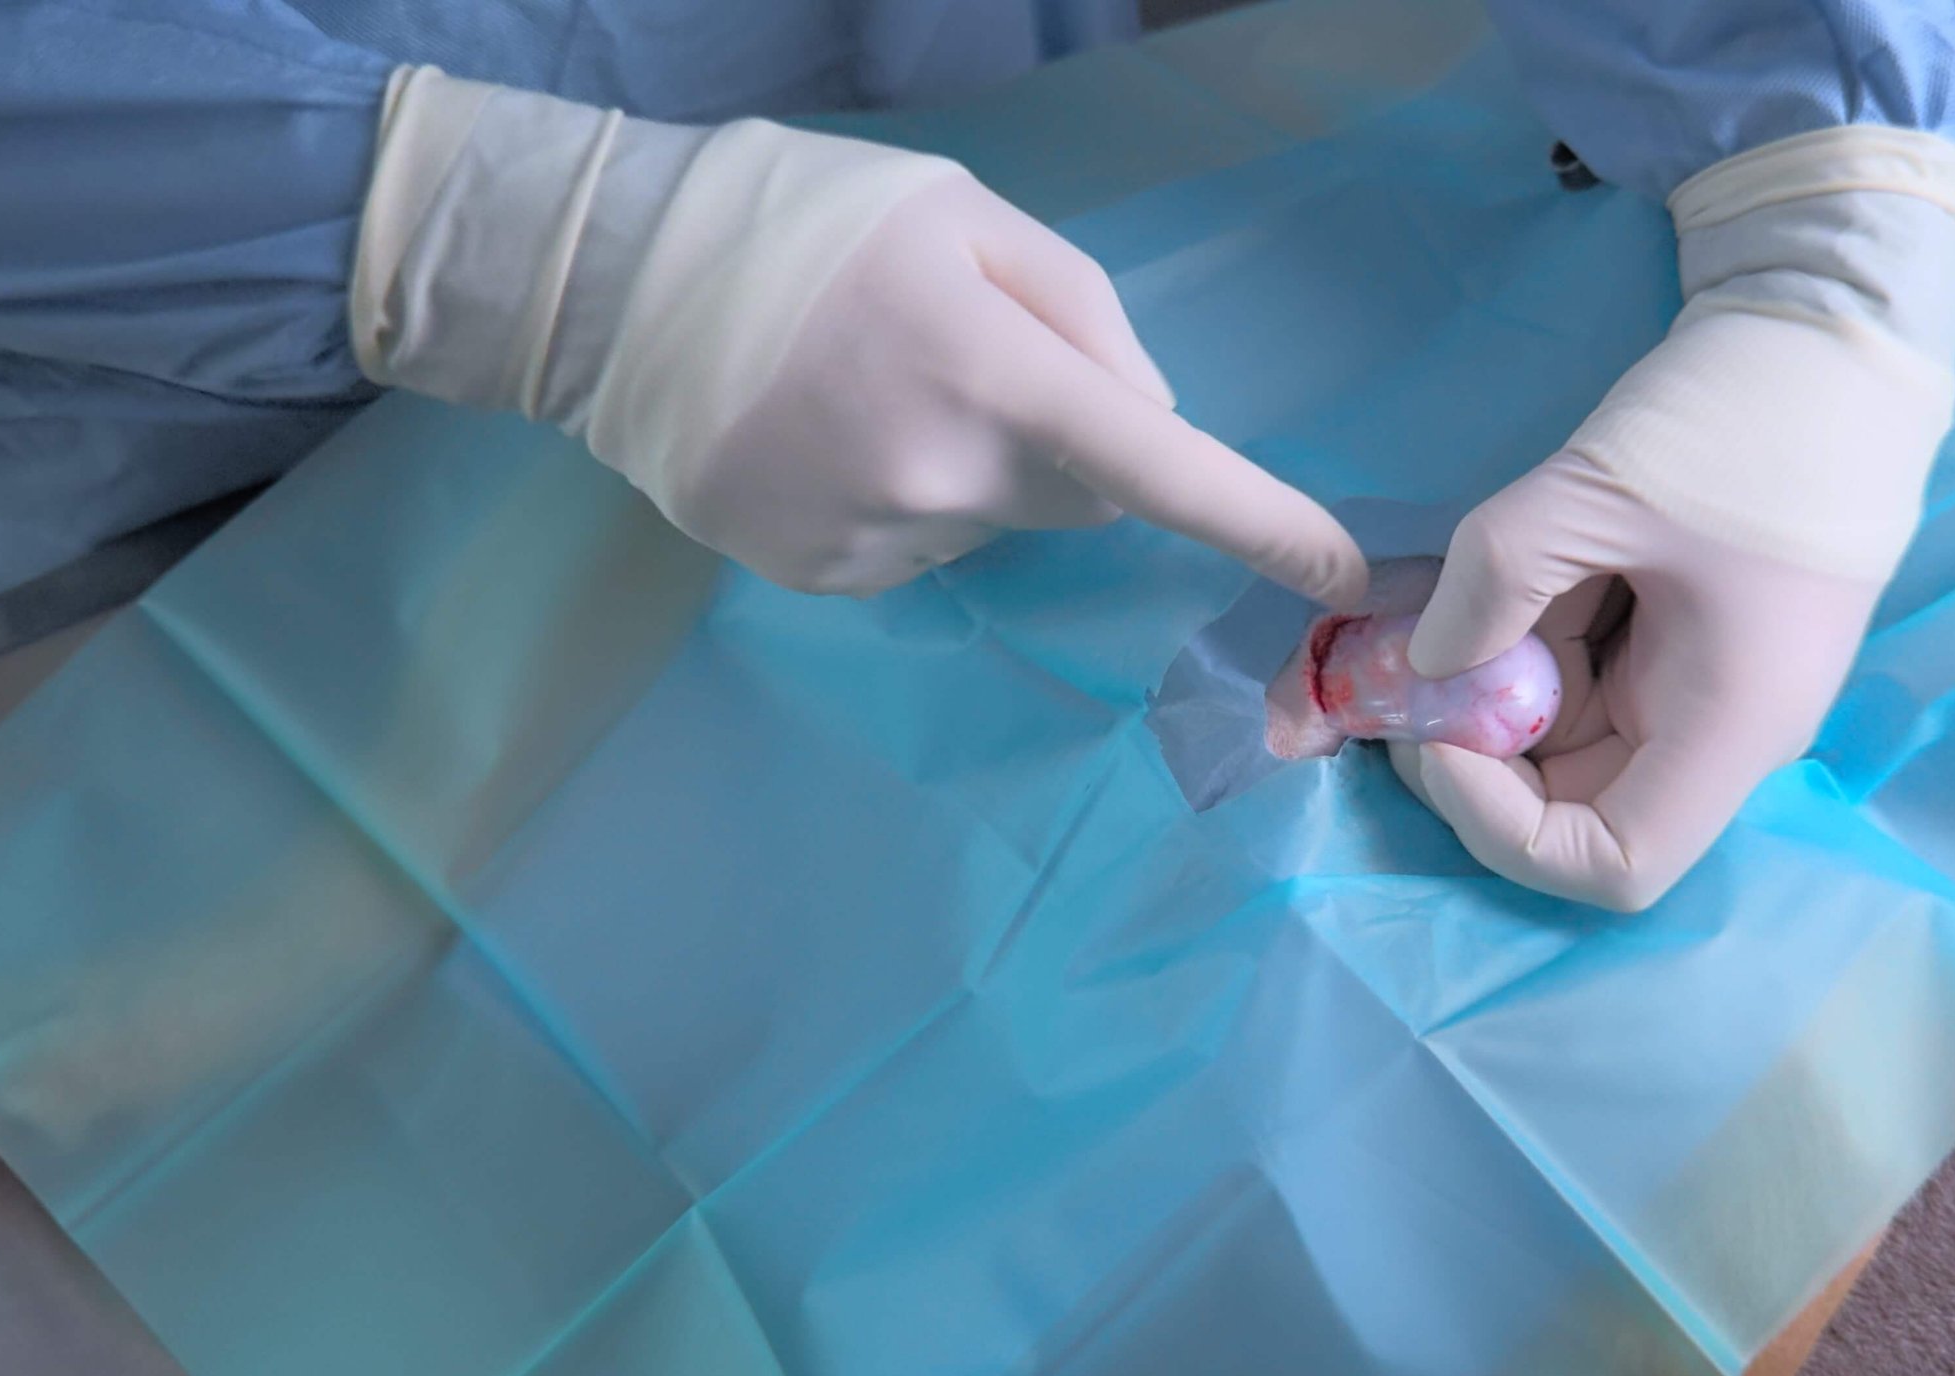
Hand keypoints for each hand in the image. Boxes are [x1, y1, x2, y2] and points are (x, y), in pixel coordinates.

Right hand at [350, 68, 1365, 605]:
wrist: (608, 282)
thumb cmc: (807, 221)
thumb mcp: (969, 218)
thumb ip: (1082, 315)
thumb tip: (1145, 417)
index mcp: (995, 378)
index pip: (1161, 468)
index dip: (1263, 524)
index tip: (1347, 577)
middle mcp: (943, 484)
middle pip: (1076, 497)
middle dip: (1060, 443)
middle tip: (966, 360)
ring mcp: (874, 543)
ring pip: (988, 525)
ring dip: (968, 470)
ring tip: (870, 388)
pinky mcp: (815, 576)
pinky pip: (912, 550)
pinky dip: (899, 502)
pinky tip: (829, 436)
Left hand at [1390, 126, 1954, 909]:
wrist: (1835, 329)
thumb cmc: (1743, 418)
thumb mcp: (1593, 491)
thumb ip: (1490, 587)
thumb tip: (1425, 663)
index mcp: (1731, 726)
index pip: (1614, 864)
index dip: (1505, 828)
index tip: (1443, 736)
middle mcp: (1723, 730)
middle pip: (1579, 802)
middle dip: (1481, 747)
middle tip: (1407, 662)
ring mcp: (1706, 684)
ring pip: (1573, 733)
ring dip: (1500, 681)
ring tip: (1458, 590)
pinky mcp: (1684, 637)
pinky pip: (1589, 673)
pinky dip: (1530, 637)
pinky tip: (1514, 566)